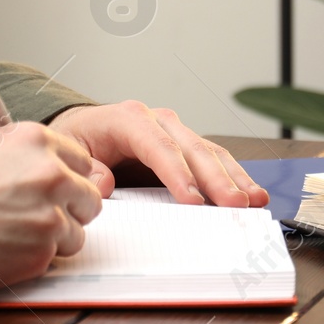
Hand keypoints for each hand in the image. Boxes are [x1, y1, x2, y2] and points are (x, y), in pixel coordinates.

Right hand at [0, 121, 103, 293]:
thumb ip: (22, 156)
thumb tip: (47, 168)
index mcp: (33, 140)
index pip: (82, 160)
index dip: (68, 178)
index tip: (56, 190)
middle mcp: (50, 174)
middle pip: (89, 197)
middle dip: (68, 210)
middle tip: (34, 218)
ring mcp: (48, 214)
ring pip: (75, 233)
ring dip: (51, 239)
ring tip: (9, 235)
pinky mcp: (40, 253)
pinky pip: (54, 260)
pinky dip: (32, 260)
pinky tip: (0, 250)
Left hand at [47, 101, 270, 208]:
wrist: (83, 130)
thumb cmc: (79, 141)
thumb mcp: (69, 150)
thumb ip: (86, 167)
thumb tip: (104, 183)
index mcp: (128, 118)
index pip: (157, 145)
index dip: (177, 173)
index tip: (193, 201)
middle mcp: (157, 121)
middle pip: (191, 149)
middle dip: (215, 179)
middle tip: (235, 204)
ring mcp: (174, 132)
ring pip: (209, 152)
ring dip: (233, 177)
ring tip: (254, 200)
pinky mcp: (185, 148)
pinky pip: (212, 160)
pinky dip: (232, 176)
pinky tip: (251, 192)